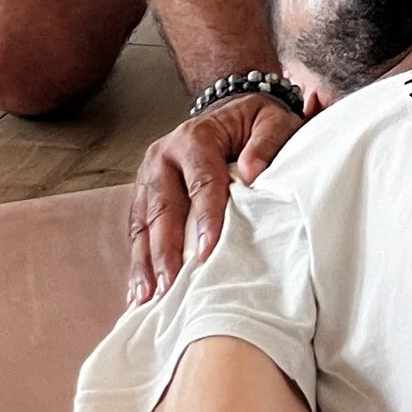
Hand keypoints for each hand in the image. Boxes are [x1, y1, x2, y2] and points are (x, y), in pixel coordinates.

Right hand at [129, 93, 303, 302]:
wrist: (232, 114)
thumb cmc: (256, 123)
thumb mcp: (274, 122)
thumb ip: (267, 144)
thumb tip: (251, 174)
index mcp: (195, 138)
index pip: (201, 183)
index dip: (204, 219)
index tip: (206, 253)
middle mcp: (164, 155)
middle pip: (163, 207)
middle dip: (165, 250)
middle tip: (169, 286)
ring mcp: (149, 175)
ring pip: (143, 222)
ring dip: (144, 262)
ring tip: (146, 297)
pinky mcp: (145, 193)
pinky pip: (138, 229)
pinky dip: (139, 260)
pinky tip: (140, 290)